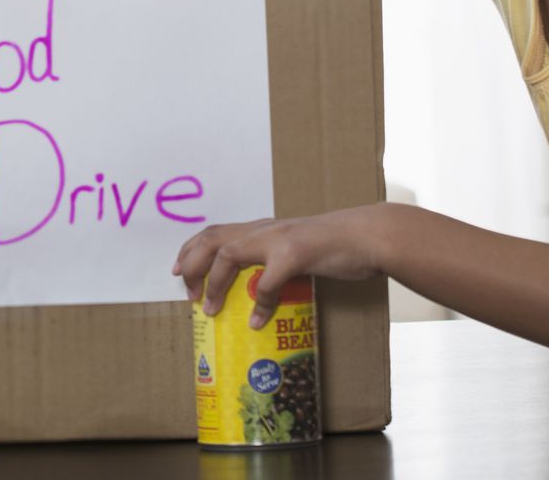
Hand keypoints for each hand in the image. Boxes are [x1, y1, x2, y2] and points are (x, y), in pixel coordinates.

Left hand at [173, 205, 386, 328]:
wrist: (370, 234)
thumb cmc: (338, 245)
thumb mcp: (301, 249)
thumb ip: (278, 264)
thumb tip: (262, 296)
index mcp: (265, 228)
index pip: (217, 231)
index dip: (192, 249)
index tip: (179, 270)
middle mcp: (265, 228)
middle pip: (212, 239)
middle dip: (191, 264)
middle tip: (186, 292)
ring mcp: (279, 239)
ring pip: (228, 254)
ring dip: (214, 283)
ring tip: (209, 308)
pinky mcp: (296, 253)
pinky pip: (267, 283)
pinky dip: (259, 304)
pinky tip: (257, 321)